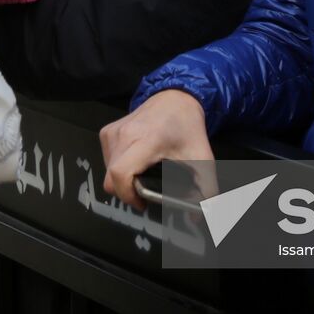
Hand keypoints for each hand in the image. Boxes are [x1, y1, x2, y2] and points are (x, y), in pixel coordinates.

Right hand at [100, 90, 214, 208]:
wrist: (176, 97)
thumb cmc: (187, 126)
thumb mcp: (203, 158)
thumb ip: (206, 190)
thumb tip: (198, 216)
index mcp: (145, 140)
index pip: (121, 173)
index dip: (127, 195)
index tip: (142, 203)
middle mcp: (123, 134)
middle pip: (110, 177)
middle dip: (126, 192)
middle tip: (145, 192)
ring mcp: (112, 132)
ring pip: (107, 170)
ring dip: (122, 180)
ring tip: (142, 175)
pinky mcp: (107, 131)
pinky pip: (107, 159)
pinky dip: (117, 167)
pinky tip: (135, 162)